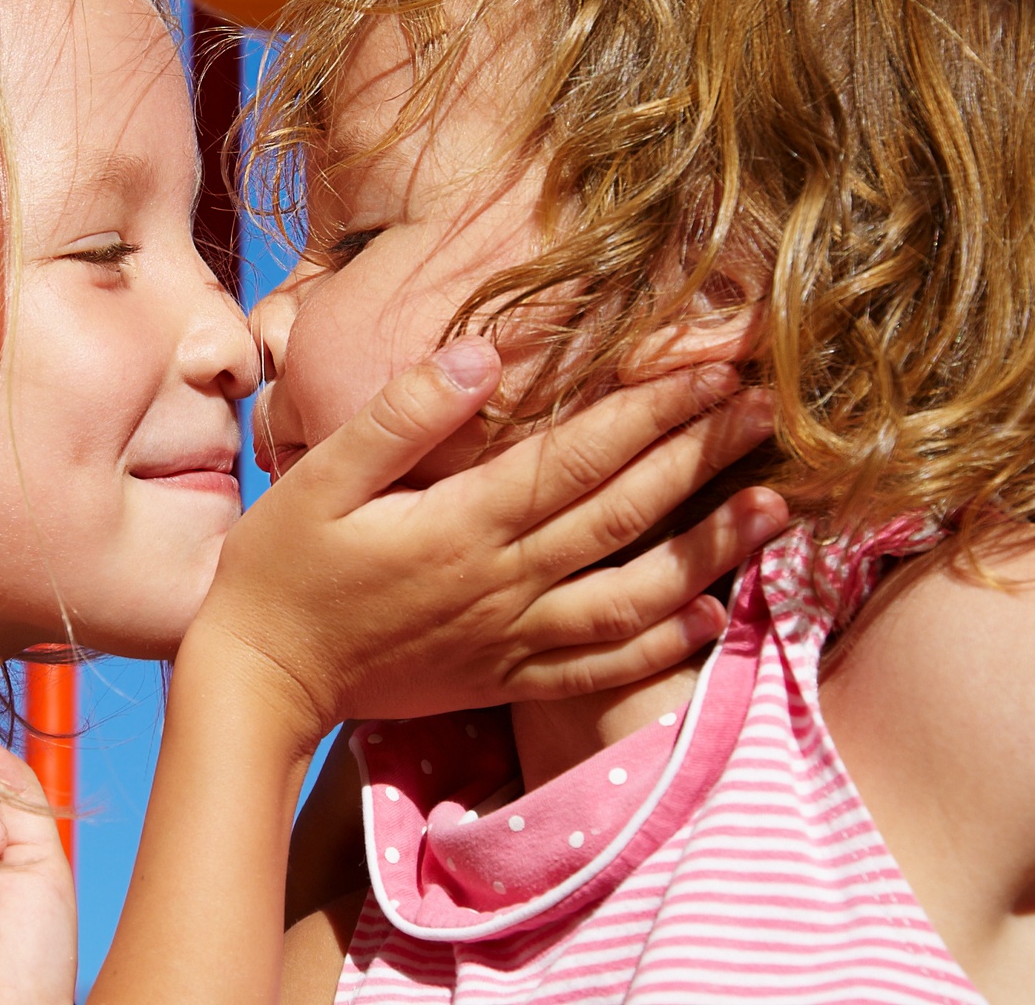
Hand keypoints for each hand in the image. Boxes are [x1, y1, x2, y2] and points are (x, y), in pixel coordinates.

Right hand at [195, 337, 784, 747]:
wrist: (260, 682)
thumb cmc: (280, 570)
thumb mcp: (318, 478)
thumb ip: (400, 416)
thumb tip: (479, 353)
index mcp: (462, 523)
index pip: (580, 453)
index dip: (653, 407)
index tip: (713, 367)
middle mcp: (503, 581)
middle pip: (626, 510)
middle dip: (702, 454)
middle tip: (769, 410)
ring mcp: (511, 637)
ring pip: (636, 591)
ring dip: (710, 547)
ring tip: (774, 508)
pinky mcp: (505, 679)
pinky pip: (602, 665)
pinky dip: (662, 643)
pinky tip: (708, 616)